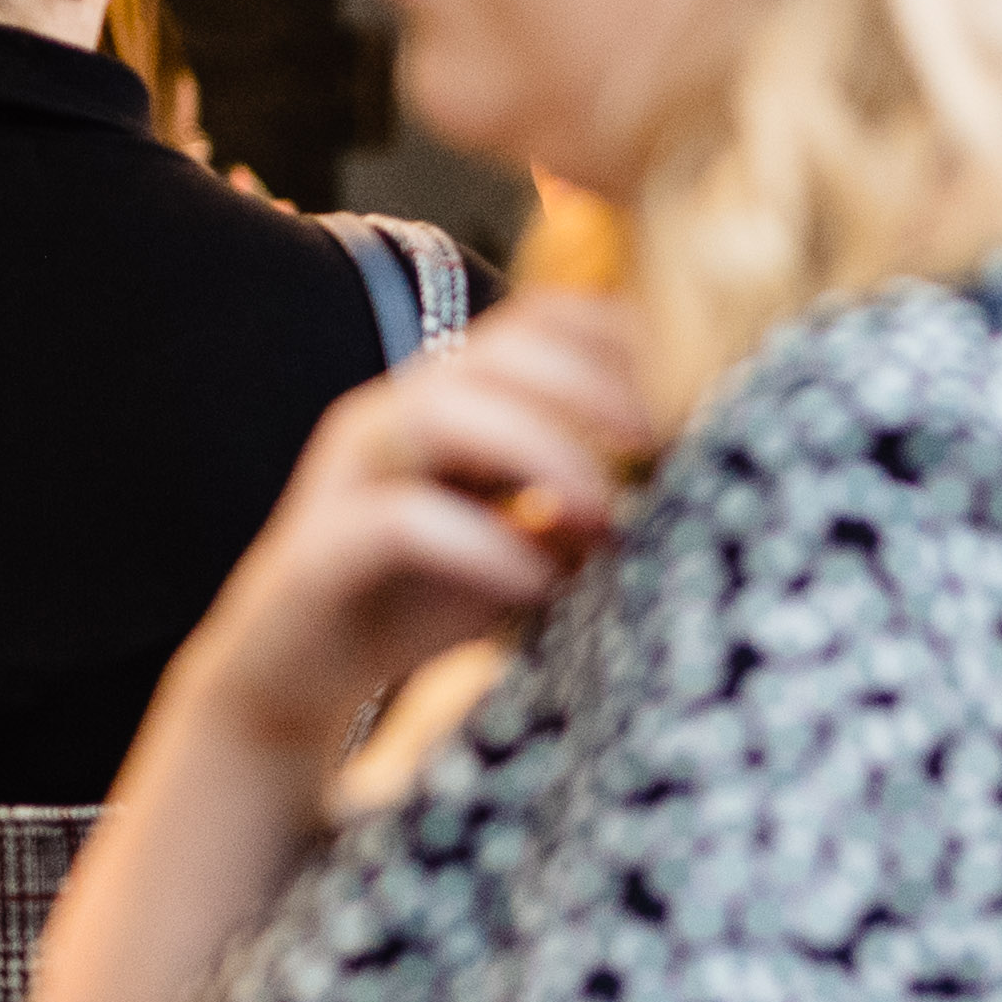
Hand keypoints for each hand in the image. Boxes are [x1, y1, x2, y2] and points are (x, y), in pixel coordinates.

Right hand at [174, 292, 653, 760]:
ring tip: (606, 518)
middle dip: (595, 387)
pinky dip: (482, 545)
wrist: (303, 678)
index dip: (622, 340)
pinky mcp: (320, 543)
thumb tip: (689, 483)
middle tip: (663, 444)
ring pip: (445, 410)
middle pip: (502, 350)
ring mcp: (353, 470)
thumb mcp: (533, 547)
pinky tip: (540, 585)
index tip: (699, 390)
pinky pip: (402, 517)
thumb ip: (589, 506)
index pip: (542, 323)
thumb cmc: (426, 600)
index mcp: (457, 399)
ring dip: (542, 454)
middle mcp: (400, 412)